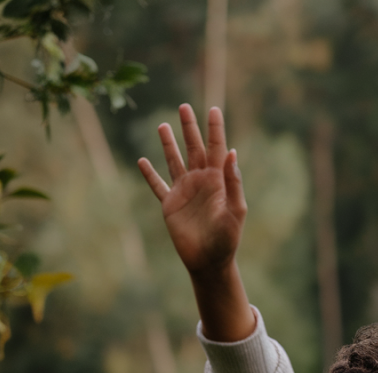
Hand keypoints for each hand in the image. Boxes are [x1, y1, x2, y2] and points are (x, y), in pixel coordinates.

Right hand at [137, 104, 246, 275]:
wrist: (210, 261)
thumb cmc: (227, 238)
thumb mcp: (235, 210)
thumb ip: (233, 182)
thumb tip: (231, 152)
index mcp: (218, 180)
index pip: (216, 148)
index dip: (215, 129)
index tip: (213, 109)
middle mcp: (200, 182)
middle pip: (194, 148)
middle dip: (189, 128)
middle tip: (184, 106)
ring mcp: (184, 192)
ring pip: (175, 161)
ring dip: (169, 144)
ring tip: (163, 125)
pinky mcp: (170, 205)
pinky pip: (157, 186)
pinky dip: (150, 174)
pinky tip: (142, 161)